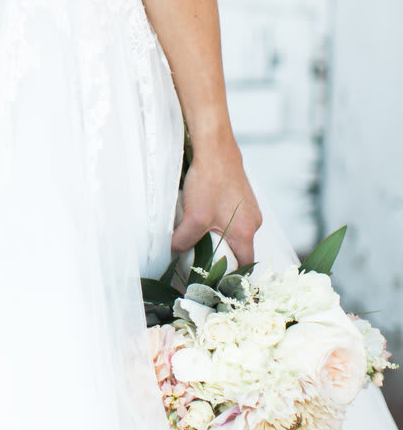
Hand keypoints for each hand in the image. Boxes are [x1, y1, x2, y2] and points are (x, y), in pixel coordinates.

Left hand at [171, 141, 261, 267]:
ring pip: (234, 232)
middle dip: (222, 255)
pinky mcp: (242, 198)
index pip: (245, 265)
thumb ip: (185, 239)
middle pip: (239, 249)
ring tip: (200, 233)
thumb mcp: (194, 216)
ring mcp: (249, 209)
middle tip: (203, 257)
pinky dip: (220, 221)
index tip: (218, 280)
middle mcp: (253, 222)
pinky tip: (204, 214)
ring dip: (219, 236)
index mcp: (246, 232)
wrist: (215, 149)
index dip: (232, 276)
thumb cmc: (210, 181)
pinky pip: (232, 218)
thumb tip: (177, 250)